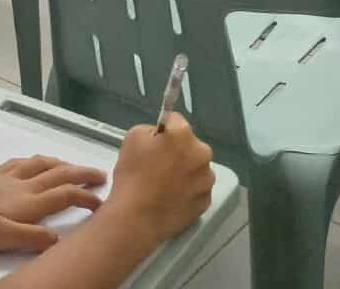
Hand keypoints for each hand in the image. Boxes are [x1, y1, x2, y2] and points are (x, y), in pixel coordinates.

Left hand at [0, 157, 107, 251]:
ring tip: (73, 165)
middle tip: (100, 174)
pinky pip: (21, 162)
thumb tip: (59, 239)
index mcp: (28, 202)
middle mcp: (22, 185)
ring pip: (41, 164)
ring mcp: (7, 178)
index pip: (65, 195)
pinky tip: (34, 161)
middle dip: (82, 173)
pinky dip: (35, 160)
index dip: (86, 197)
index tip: (102, 202)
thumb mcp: (3, 239)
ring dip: (62, 163)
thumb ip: (33, 238)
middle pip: (59, 173)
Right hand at [103, 115, 213, 244]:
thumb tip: (161, 137)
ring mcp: (206, 180)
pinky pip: (197, 189)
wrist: (136, 217)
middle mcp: (202, 154)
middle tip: (158, 164)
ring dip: (185, 171)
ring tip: (164, 185)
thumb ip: (151, 130)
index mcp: (184, 135)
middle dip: (178, 151)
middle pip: (190, 145)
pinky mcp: (205, 202)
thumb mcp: (133, 137)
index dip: (163, 130)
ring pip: (196, 168)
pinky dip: (187, 191)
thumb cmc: (133, 175)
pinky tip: (170, 198)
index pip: (175, 120)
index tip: (154, 141)